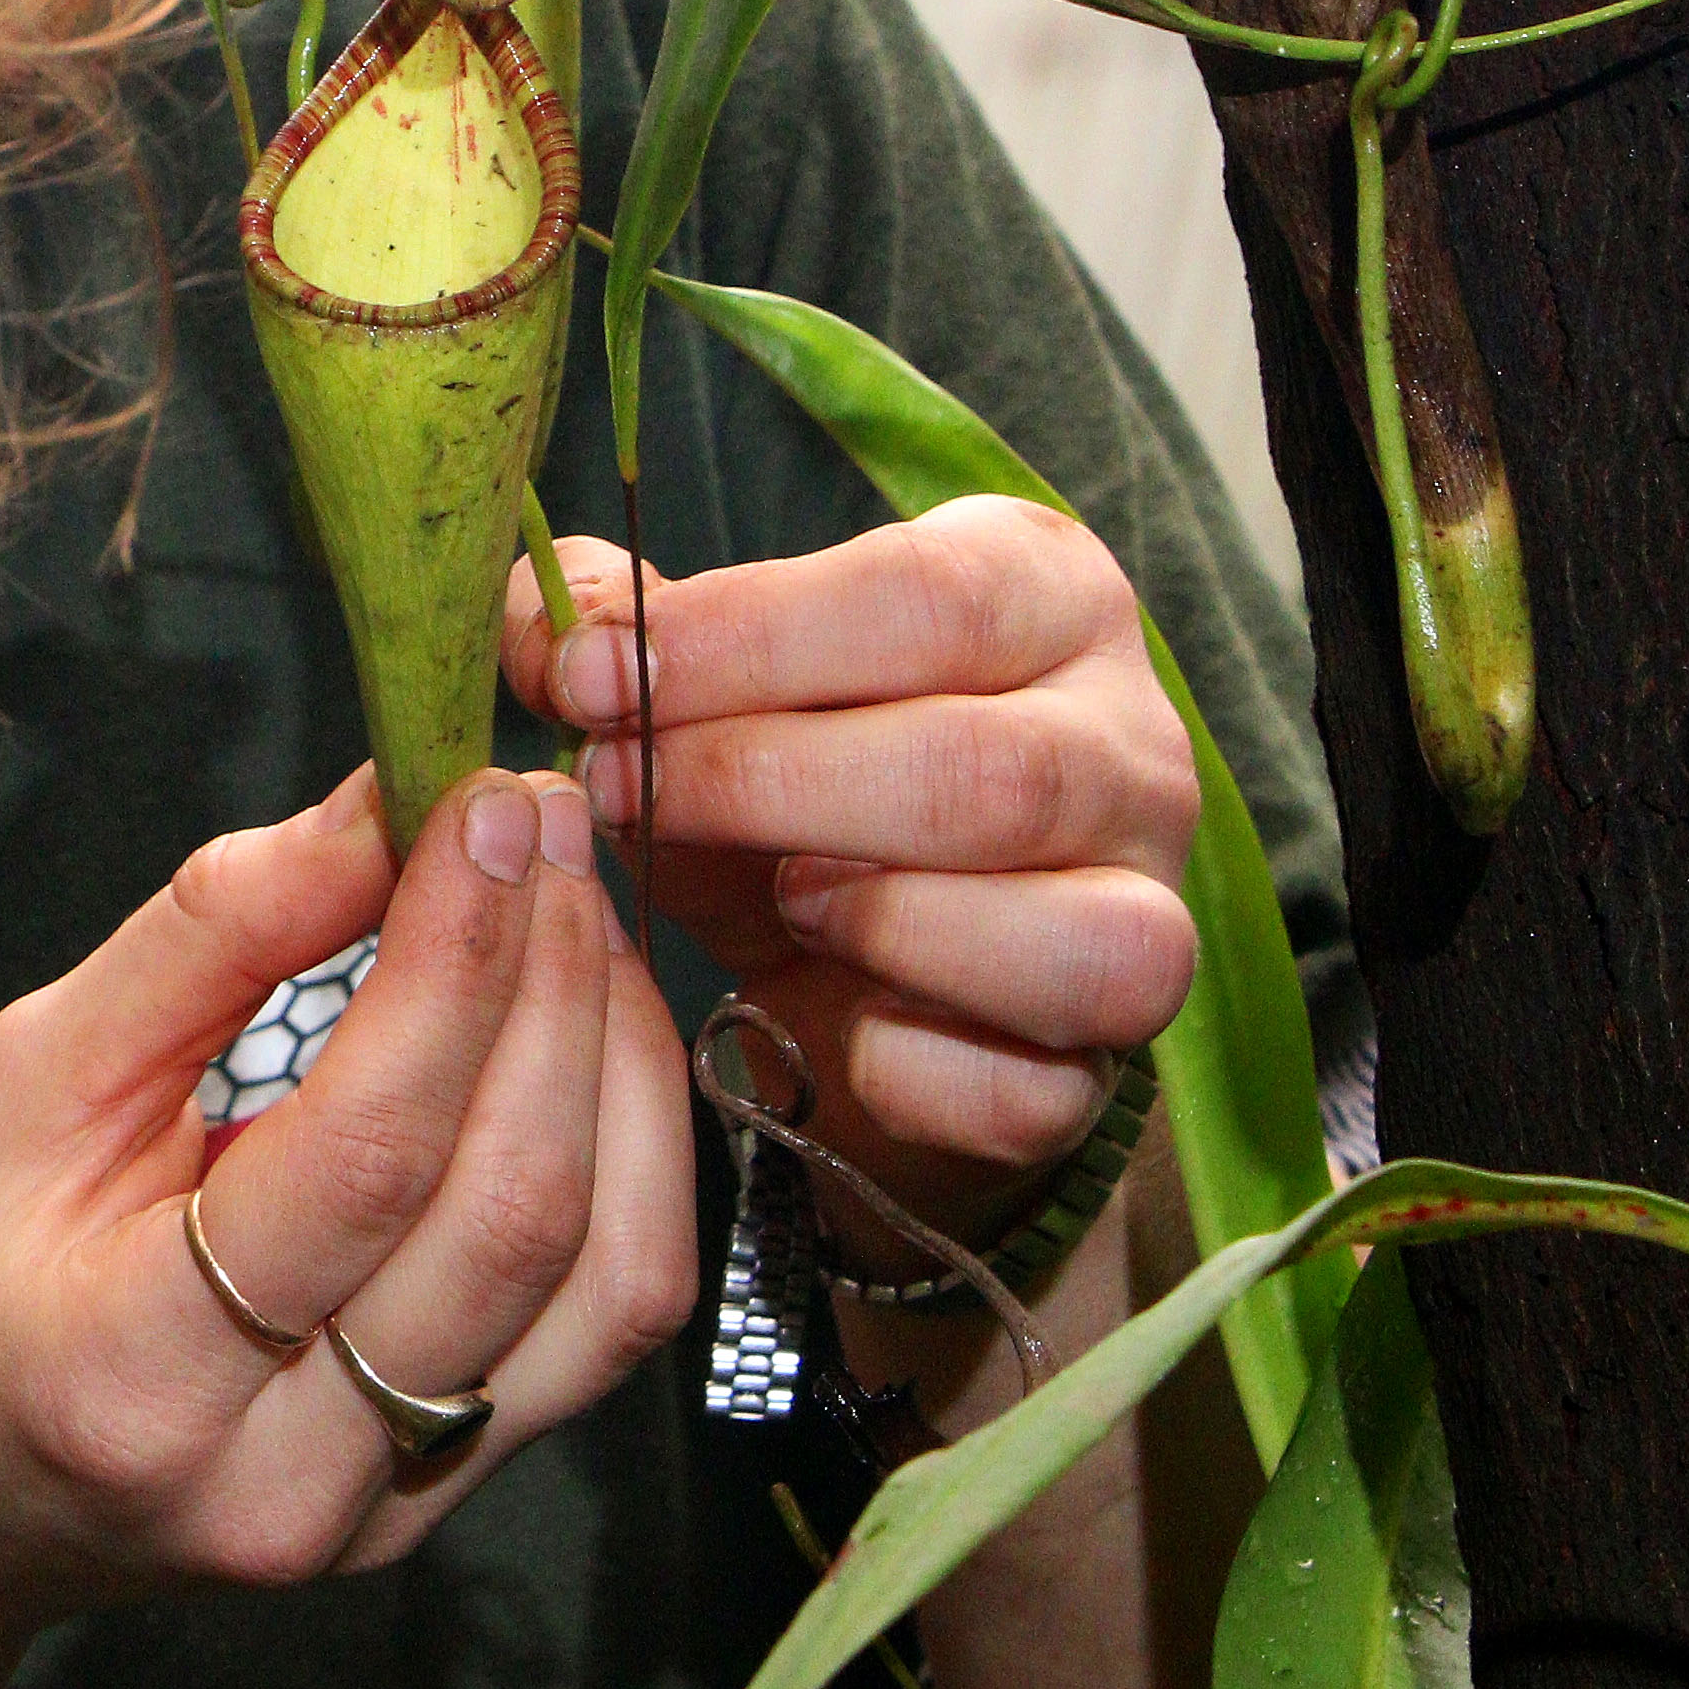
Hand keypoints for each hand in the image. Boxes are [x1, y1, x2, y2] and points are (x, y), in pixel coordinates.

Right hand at [0, 761, 697, 1671]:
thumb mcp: (15, 1081)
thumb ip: (209, 944)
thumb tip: (381, 807)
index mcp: (140, 1374)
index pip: (369, 1151)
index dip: (454, 957)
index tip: (484, 799)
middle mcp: (288, 1477)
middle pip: (514, 1213)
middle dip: (557, 984)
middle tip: (542, 820)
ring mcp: (382, 1511)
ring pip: (607, 1283)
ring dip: (622, 1068)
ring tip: (574, 913)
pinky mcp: (440, 1499)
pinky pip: (597, 1323)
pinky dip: (626, 1162)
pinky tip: (581, 1040)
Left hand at [505, 504, 1195, 1247]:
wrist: (860, 978)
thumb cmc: (783, 788)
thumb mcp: (699, 683)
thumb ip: (609, 629)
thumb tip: (541, 627)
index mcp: (1046, 596)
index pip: (928, 597)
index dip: (742, 639)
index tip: (590, 678)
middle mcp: (1131, 750)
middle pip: (988, 769)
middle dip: (769, 784)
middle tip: (627, 795)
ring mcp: (1147, 918)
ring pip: (1078, 938)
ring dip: (889, 922)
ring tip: (783, 897)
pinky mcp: (1102, 1074)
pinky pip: (1034, 1092)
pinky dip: (912, 1072)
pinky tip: (836, 1026)